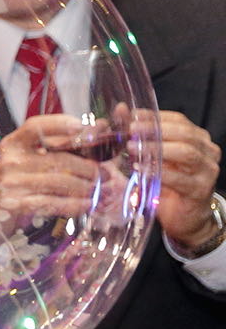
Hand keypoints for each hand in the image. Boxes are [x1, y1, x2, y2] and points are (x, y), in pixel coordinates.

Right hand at [0, 114, 103, 252]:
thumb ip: (59, 145)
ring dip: (86, 188)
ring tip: (102, 192)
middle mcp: (10, 160)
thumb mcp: (29, 159)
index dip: (62, 124)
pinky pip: (52, 202)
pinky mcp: (14, 203)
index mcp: (13, 143)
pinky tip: (87, 205)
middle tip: (108, 176)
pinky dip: (73, 205)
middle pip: (59, 159)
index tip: (86, 128)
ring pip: (59, 182)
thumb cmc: (15, 182)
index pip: (36, 126)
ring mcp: (10, 182)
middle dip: (89, 169)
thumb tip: (100, 126)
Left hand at [139, 108, 223, 251]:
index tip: (131, 116)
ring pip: (186, 153)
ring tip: (132, 149)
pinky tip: (141, 171)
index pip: (179, 120)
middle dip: (155, 129)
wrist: (185, 218)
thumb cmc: (167, 184)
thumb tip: (121, 110)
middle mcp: (207, 151)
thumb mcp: (154, 158)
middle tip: (131, 131)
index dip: (155, 116)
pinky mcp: (199, 190)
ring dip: (157, 149)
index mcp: (197, 138)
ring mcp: (206, 170)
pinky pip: (180, 179)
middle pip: (184, 134)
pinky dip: (160, 173)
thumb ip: (141, 135)